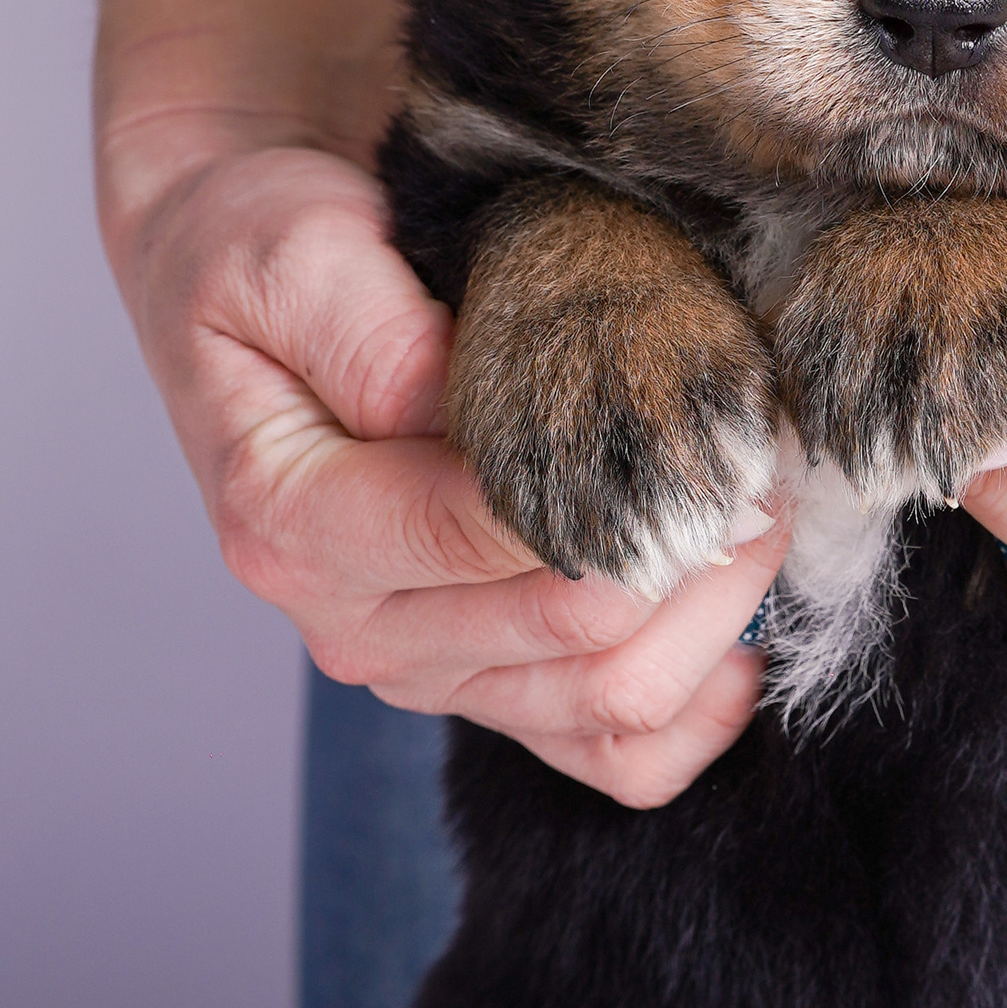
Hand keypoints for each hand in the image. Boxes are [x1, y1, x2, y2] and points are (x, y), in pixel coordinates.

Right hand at [111, 121, 787, 805]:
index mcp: (296, 526)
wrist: (239, 284)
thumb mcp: (292, 251)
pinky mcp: (488, 687)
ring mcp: (427, 671)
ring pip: (611, 703)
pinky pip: (615, 756)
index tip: (713, 418)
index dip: (614, 487)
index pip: (480, 533)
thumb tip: (469, 399)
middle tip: (767, 450)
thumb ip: (374, 333)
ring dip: (717, 616)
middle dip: (693, 543)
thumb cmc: (269, 257)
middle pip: (572, 633)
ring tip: (765, 507)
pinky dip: (699, 707)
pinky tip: (743, 626)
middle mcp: (354, 627)